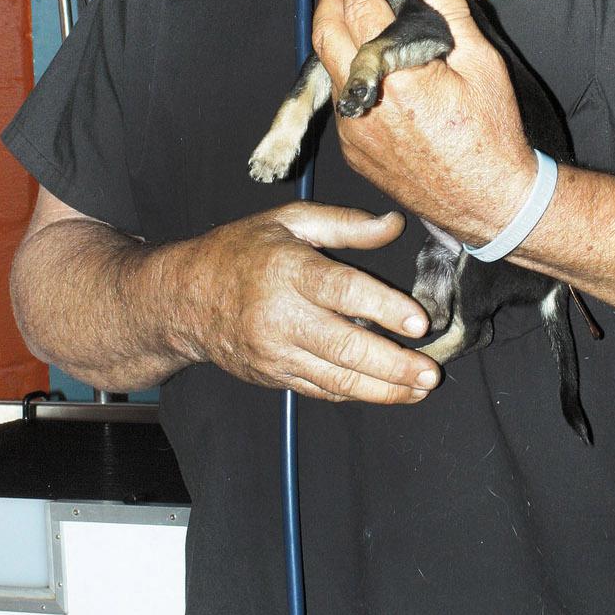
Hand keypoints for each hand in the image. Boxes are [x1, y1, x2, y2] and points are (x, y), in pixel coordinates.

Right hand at [181, 202, 439, 403]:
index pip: (343, 292)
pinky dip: (355, 394)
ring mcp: (276, 352)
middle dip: (393, 364)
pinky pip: (320, 389)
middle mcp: (282, 316)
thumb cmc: (240, 251)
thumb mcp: (289, 220)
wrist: (183, 299)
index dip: (385, 308)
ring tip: (419, 389)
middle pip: (345, 346)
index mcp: (289, 270)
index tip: (420, 322)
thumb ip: (345, 224)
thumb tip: (394, 224)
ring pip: (336, 378)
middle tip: (431, 372)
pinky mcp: (273, 376)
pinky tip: (386, 392)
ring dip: (383, 389)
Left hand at [311, 0, 535, 243]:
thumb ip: (452, 13)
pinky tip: (368, 70)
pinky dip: (346, 77)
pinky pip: (340, 102)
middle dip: (331, 2)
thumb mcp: (482, 65)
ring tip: (352, 21)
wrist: (488, 200)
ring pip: (327, 70)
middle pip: (325, 35)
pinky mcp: (353, 151)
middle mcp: (366, 102)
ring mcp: (354, 130)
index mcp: (399, 75)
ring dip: (334, 39)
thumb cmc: (491, 136)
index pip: (360, 9)